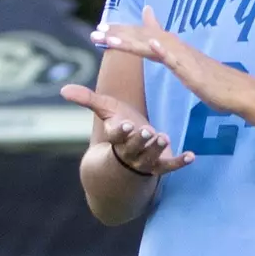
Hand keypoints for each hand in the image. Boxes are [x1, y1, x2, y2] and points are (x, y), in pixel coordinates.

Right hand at [60, 84, 193, 175]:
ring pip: (150, 156)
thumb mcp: (105, 111)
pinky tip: (191, 156)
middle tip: (146, 131)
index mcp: (116, 138)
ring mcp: (145, 161)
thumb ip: (87, 99)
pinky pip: (170, 166)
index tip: (124, 125)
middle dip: (139, 140)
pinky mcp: (160, 166)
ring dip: (156, 148)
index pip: (115, 136)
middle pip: (133, 147)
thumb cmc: (118, 128)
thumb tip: (63, 89)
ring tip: (163, 138)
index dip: (120, 132)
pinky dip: (180, 162)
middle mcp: (129, 151)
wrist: (127, 159)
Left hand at [92, 6, 249, 114]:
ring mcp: (184, 57)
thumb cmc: (213, 82)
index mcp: (172, 49)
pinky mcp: (192, 70)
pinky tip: (149, 44)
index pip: (142, 37)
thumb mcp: (187, 66)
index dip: (121, 33)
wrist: (238, 91)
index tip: (100, 30)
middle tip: (94, 32)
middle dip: (118, 34)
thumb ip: (171, 53)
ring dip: (131, 39)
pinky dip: (162, 49)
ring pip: (153, 45)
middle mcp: (176, 48)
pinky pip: (175, 58)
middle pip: (142, 38)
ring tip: (110, 37)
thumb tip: (157, 42)